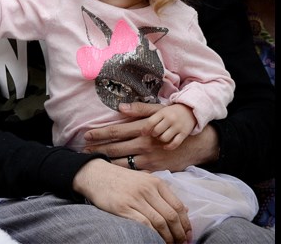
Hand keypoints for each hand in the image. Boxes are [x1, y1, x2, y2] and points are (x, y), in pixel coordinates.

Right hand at [73, 159, 191, 243]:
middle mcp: (147, 189)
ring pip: (160, 222)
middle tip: (180, 243)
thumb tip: (185, 209)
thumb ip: (163, 193)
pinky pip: (144, 225)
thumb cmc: (120, 180)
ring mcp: (135, 198)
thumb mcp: (144, 180)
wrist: (95, 174)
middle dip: (179, 234)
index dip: (186, 224)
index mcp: (156, 182)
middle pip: (171, 217)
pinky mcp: (123, 207)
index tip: (187, 235)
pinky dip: (153, 235)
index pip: (179, 207)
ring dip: (167, 238)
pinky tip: (154, 240)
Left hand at [83, 103, 219, 171]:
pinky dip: (123, 173)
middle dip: (97, 149)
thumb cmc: (175, 123)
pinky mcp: (156, 169)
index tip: (85, 135)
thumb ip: (139, 109)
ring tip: (92, 162)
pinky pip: (135, 173)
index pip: (115, 131)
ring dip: (106, 162)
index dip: (99, 134)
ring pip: (122, 162)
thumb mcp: (158, 111)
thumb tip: (119, 107)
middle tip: (82, 151)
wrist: (198, 143)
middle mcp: (144, 144)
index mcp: (143, 128)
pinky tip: (112, 173)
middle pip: (115, 148)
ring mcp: (150, 158)